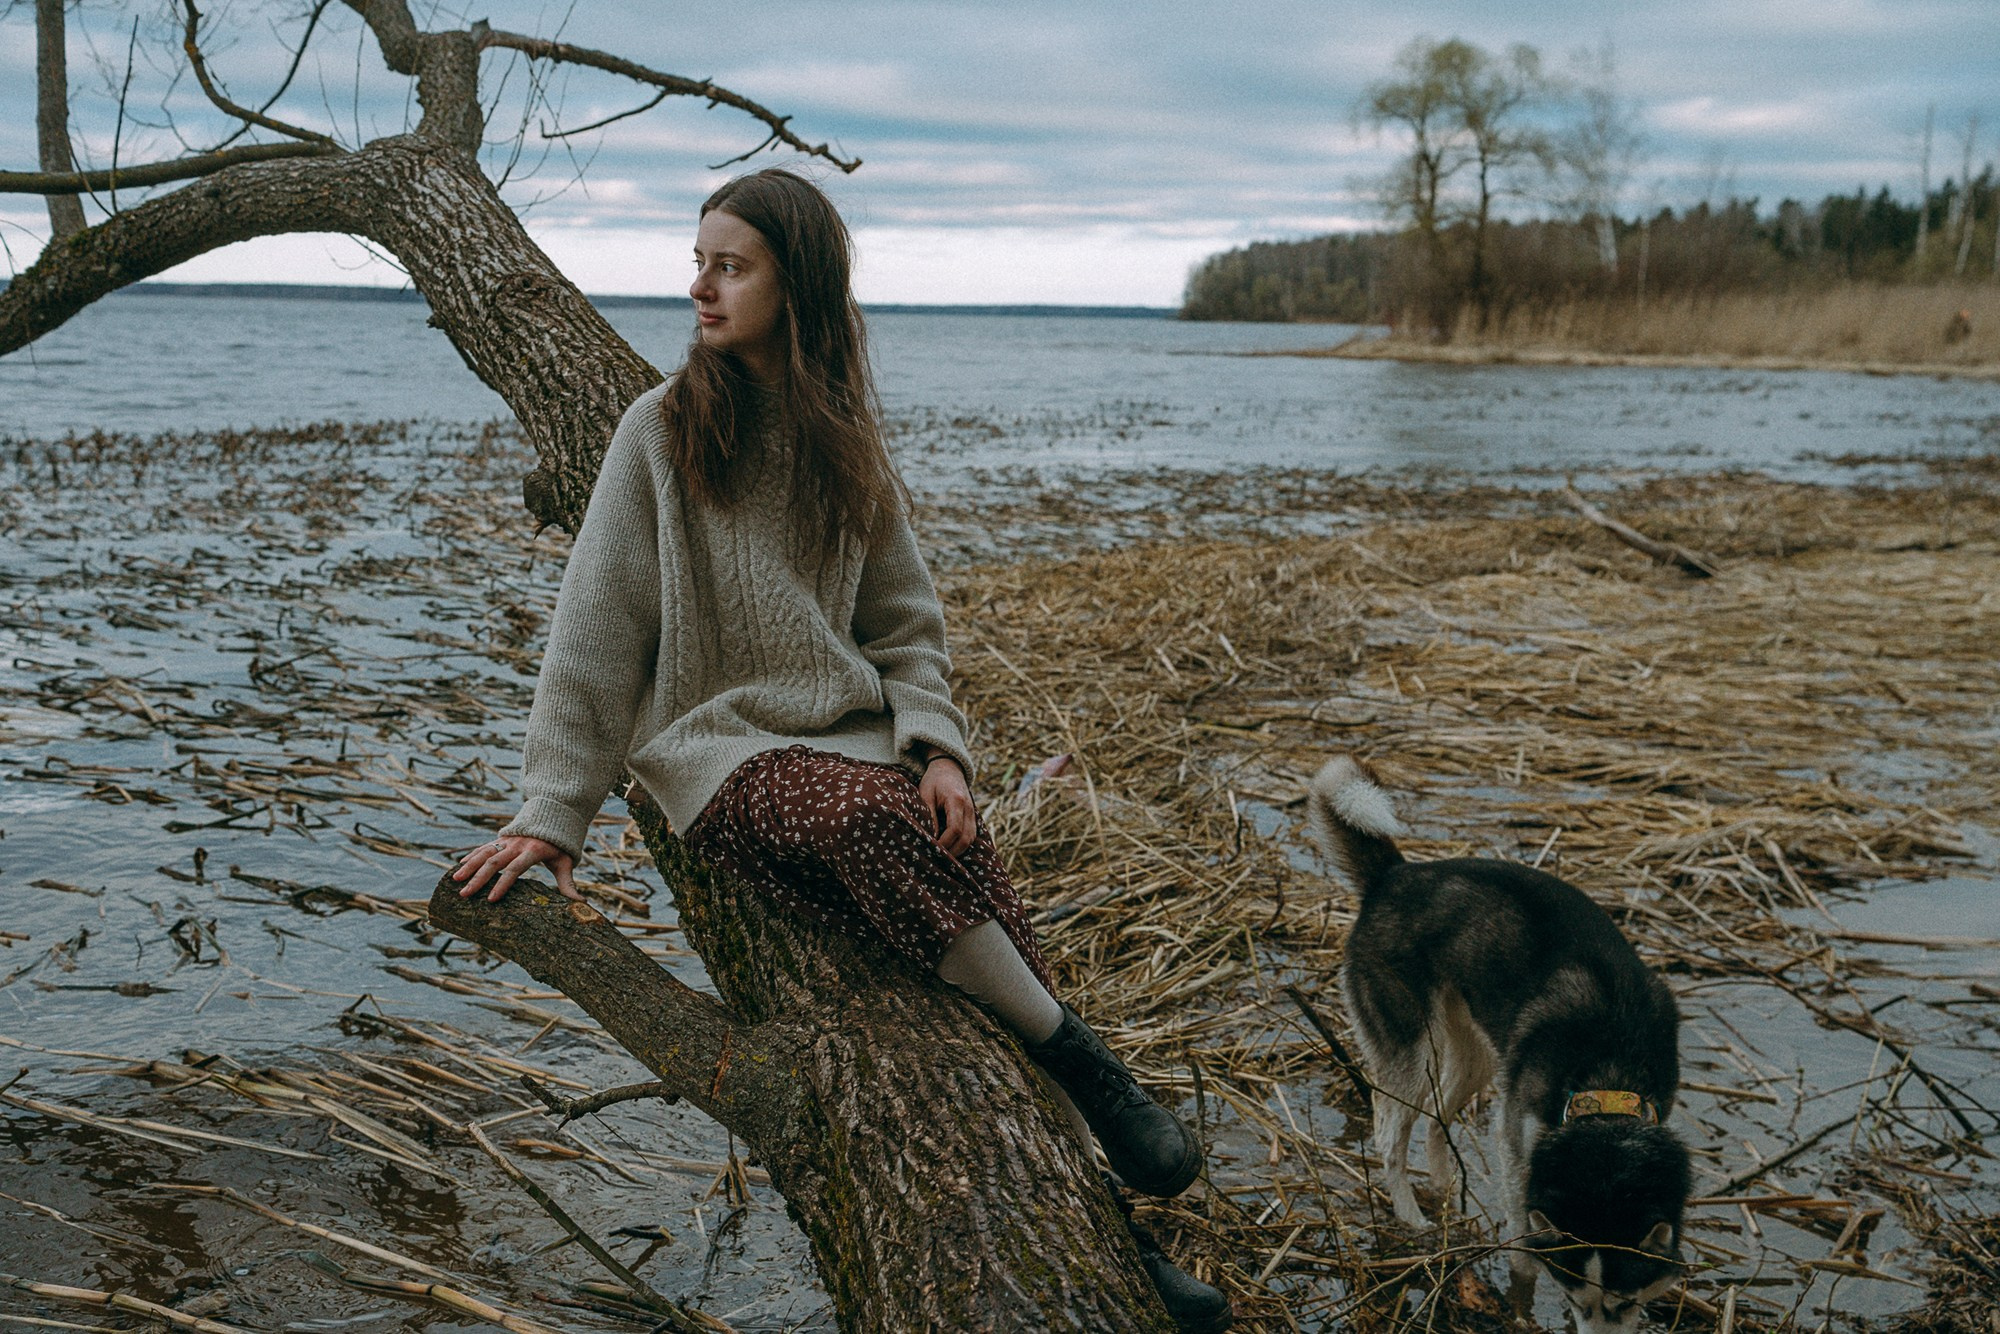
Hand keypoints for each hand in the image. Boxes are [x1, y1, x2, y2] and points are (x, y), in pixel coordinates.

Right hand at [452, 834, 577, 902]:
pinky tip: (459, 866)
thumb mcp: (566, 862)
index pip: (515, 869)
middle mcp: (518, 845)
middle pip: (495, 862)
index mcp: (534, 851)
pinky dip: (471, 856)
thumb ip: (568, 883)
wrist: (555, 816)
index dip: (503, 884)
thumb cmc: (561, 846)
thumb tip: (581, 905)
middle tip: (464, 895)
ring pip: (485, 853)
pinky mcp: (502, 838)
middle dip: (478, 879)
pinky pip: (484, 847)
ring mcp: (508, 840)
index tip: (490, 900)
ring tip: (455, 881)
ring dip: (469, 866)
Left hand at [918, 755, 975, 858]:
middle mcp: (969, 808)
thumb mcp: (926, 795)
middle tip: (936, 859)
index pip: (955, 828)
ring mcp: (973, 813)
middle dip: (952, 852)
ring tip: (942, 858)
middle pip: (966, 838)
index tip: (932, 849)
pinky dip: (961, 845)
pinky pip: (970, 836)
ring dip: (958, 851)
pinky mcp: (973, 817)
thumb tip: (930, 838)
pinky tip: (949, 850)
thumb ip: (929, 816)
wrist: (949, 768)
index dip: (944, 843)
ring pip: (970, 840)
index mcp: (957, 800)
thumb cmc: (934, 781)